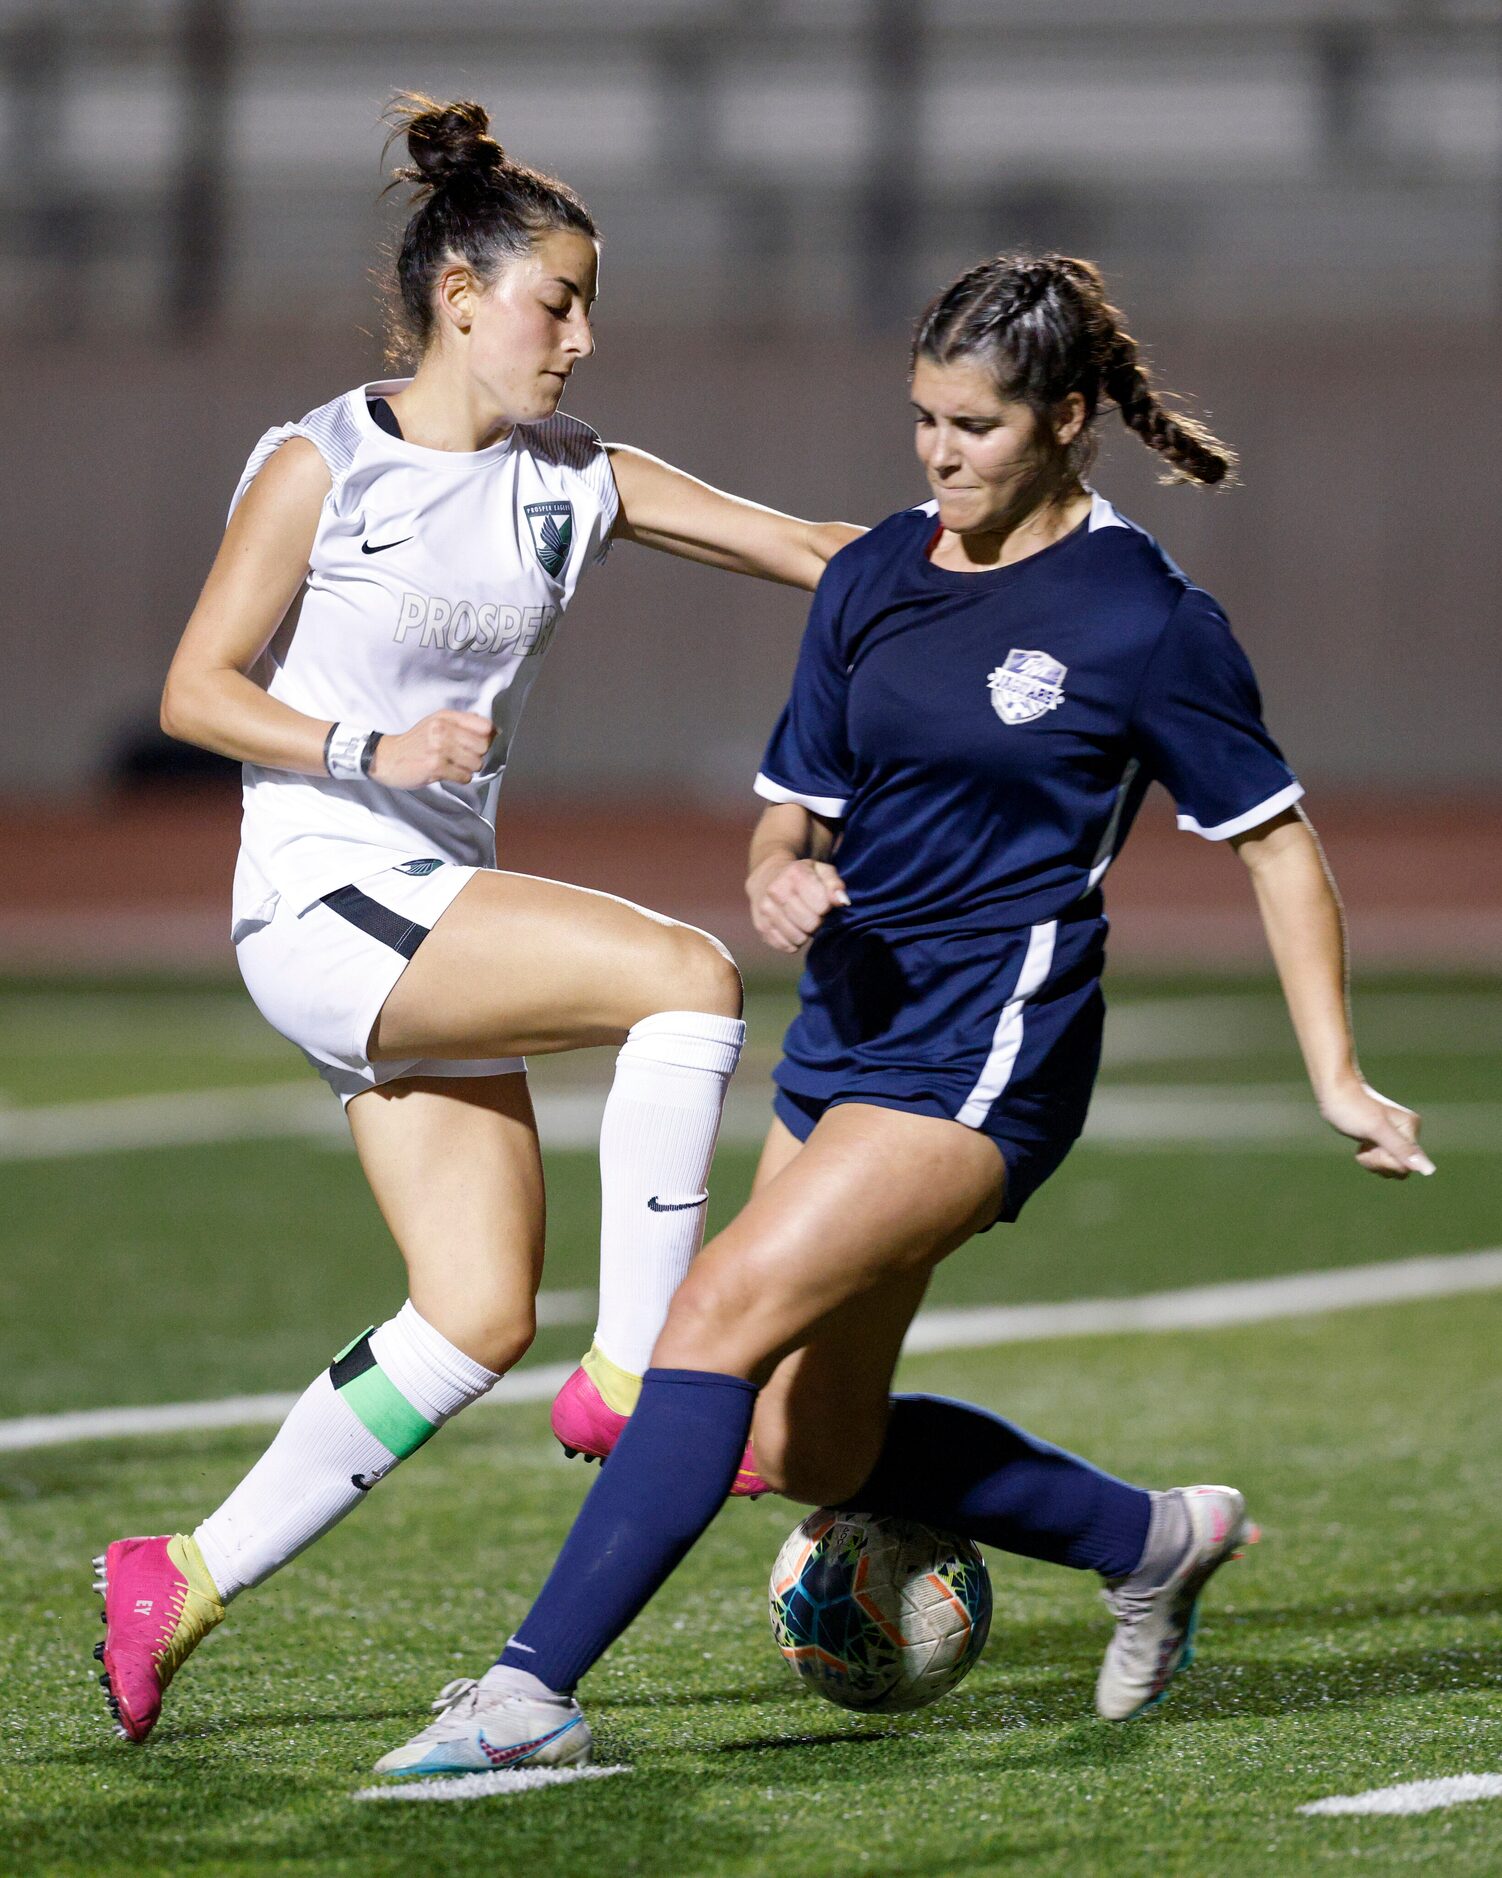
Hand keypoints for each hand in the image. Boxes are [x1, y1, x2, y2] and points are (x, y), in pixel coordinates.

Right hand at [368, 711, 493, 788]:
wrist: (387, 758)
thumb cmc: (416, 742)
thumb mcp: (436, 722)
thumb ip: (463, 722)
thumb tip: (493, 729)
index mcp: (446, 717)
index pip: (484, 726)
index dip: (487, 737)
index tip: (478, 744)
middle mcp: (443, 729)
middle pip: (483, 746)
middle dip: (477, 755)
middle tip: (463, 757)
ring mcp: (439, 748)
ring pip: (476, 763)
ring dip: (468, 768)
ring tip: (454, 765)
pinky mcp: (435, 767)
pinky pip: (464, 777)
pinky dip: (460, 778)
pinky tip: (448, 773)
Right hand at [747, 855, 849, 953]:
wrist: (767, 877)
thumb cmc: (802, 876)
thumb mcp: (821, 871)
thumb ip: (834, 884)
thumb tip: (841, 902)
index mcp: (795, 874)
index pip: (822, 906)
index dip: (826, 908)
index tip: (822, 903)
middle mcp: (776, 890)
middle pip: (810, 924)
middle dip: (817, 922)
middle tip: (814, 914)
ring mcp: (766, 909)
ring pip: (797, 937)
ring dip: (805, 934)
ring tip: (803, 922)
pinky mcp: (761, 925)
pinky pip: (784, 945)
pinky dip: (793, 943)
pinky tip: (793, 930)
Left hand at [1317, 1077, 1433, 1178]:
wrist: (1333, 1094)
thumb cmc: (1353, 1109)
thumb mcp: (1377, 1130)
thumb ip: (1402, 1149)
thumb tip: (1429, 1170)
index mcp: (1411, 1128)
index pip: (1407, 1165)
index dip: (1386, 1161)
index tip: (1373, 1144)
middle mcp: (1407, 1133)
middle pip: (1399, 1168)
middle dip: (1378, 1161)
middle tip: (1366, 1142)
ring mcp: (1395, 1138)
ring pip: (1389, 1166)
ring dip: (1371, 1160)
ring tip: (1363, 1141)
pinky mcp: (1383, 1141)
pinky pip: (1381, 1162)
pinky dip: (1368, 1157)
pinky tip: (1362, 1143)